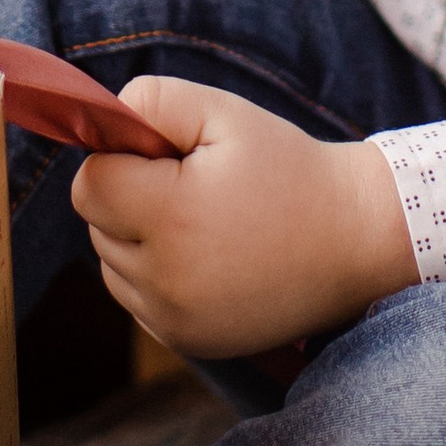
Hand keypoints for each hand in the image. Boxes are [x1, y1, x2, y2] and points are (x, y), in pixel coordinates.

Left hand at [71, 79, 417, 356]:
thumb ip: (151, 102)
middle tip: (197, 186)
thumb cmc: (289, 168)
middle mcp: (166, 279)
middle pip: (97, 225)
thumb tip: (98, 123)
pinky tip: (206, 256)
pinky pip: (137, 299)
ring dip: (139, 238)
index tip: (170, 155)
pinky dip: (156, 275)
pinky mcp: (189, 342)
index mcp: (171, 218)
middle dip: (131, 197)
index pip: (89, 185)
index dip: (122, 159)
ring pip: (111, 264)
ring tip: (204, 222)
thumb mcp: (223, 113)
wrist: (355, 240)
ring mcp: (176, 320)